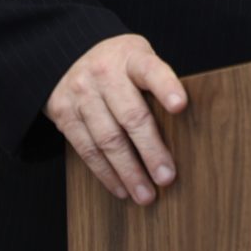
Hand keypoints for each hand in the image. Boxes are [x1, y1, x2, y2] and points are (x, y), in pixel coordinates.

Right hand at [45, 34, 187, 203]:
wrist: (64, 56)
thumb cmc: (117, 65)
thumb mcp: (137, 57)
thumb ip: (156, 83)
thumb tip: (186, 127)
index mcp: (130, 57)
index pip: (150, 70)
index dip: (166, 86)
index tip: (180, 106)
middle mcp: (104, 73)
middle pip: (130, 115)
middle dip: (150, 150)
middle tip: (167, 177)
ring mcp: (81, 93)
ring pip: (107, 138)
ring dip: (128, 171)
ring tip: (145, 194)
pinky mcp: (64, 114)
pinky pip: (86, 149)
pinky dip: (105, 173)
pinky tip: (121, 189)